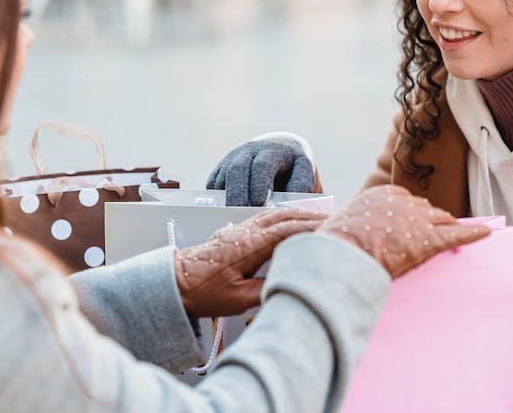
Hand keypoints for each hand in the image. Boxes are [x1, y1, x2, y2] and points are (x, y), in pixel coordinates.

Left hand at [175, 208, 326, 317]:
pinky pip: (267, 217)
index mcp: (250, 244)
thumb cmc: (204, 291)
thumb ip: (267, 289)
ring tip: (321, 219)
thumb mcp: (239, 299)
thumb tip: (291, 281)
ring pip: (277, 214)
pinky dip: (286, 216)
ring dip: (300, 214)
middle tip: (336, 221)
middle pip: (286, 216)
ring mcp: (242, 228)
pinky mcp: (238, 232)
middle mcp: (247, 231)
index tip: (332, 229)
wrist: (176, 282)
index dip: (312, 228)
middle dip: (312, 217)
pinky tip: (293, 221)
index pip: (288, 229)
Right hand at [206, 138, 315, 206]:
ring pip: (223, 176)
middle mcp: (251, 152)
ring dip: (226, 198)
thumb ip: (301, 184)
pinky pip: (214, 183)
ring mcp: (234, 159)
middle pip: (238, 170)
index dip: (259, 184)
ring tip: (230, 219)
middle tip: (239, 213)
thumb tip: (290, 204)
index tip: (259, 202)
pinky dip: (216, 199)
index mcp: (274, 152)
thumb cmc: (294, 168)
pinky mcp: (222, 169)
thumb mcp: (304, 171)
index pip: (263, 165)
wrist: (279, 149)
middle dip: (238, 193)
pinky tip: (223, 214)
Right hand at [318, 185, 489, 277]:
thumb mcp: (346, 223)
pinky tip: (485, 232)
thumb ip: (360, 222)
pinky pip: (457, 234)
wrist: (342, 255)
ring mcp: (418, 219)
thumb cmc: (338, 244)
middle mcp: (404, 202)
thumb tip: (351, 233)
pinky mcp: (429, 239)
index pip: (406, 200)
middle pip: (427, 208)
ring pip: (443, 219)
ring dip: (449, 226)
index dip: (412, 214)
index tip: (412, 222)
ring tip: (459, 232)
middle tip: (434, 230)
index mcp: (383, 195)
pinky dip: (473, 233)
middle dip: (432, 219)